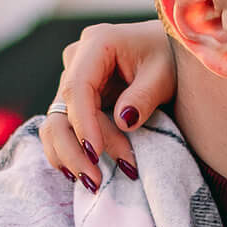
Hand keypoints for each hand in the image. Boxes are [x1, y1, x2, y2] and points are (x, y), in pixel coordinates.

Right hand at [39, 21, 177, 187]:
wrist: (171, 50)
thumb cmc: (171, 56)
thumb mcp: (165, 74)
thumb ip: (144, 96)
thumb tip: (123, 122)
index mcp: (96, 44)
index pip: (77, 87)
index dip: (83, 124)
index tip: (95, 154)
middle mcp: (76, 61)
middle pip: (61, 110)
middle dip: (77, 149)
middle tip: (98, 180)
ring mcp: (73, 81)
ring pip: (55, 124)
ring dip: (71, 155)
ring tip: (94, 182)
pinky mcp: (76, 101)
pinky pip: (62, 129)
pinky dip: (70, 152)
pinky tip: (83, 173)